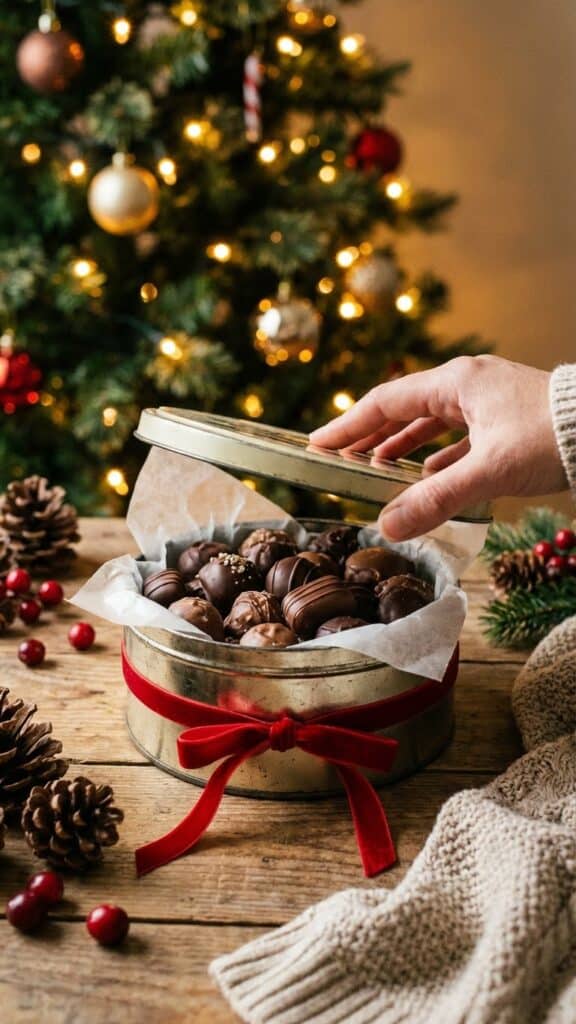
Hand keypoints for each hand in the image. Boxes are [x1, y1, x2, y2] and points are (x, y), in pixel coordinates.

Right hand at [310, 355, 566, 539]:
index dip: (348, 425)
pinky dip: (436, 457)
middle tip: (337, 458)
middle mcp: (468, 385)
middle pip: (404, 409)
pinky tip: (426, 478)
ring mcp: (488, 401)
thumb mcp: (489, 471)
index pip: (386, 401)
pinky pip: (457, 438)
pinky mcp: (505, 421)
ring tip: (373, 470)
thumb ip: (436, 498)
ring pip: (431, 423)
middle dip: (370, 436)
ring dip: (401, 447)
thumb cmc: (552, 438)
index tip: (317, 444)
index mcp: (458, 382)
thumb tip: (387, 527)